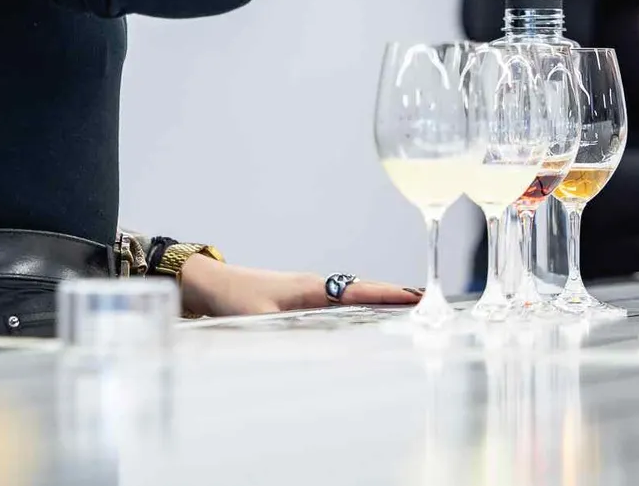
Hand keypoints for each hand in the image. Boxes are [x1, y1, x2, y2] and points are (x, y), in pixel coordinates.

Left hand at [177, 256, 419, 317]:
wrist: (209, 285)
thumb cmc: (234, 297)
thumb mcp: (261, 320)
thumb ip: (288, 334)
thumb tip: (318, 353)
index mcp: (312, 288)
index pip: (360, 290)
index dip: (391, 294)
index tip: (421, 296)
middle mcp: (315, 287)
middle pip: (364, 291)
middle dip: (395, 297)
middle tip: (429, 305)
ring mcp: (308, 293)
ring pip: (352, 297)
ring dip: (378, 302)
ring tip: (409, 311)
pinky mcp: (300, 302)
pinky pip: (338, 304)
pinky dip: (358, 308)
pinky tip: (366, 321)